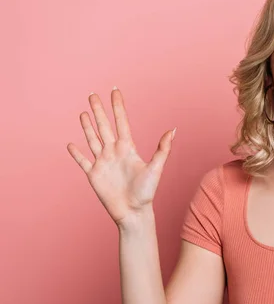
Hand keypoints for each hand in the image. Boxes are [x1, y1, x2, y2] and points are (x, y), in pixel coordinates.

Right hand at [67, 87, 175, 228]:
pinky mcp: (94, 174)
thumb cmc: (147, 192)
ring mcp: (103, 162)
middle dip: (99, 110)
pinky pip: (83, 161)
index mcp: (128, 148)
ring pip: (93, 139)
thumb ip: (162, 148)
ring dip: (87, 126)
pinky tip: (71, 144)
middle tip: (92, 94)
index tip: (115, 91)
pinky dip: (76, 153)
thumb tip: (173, 130)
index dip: (118, 107)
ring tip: (83, 112)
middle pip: (104, 126)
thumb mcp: (156, 168)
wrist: (134, 212)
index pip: (121, 122)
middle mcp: (114, 152)